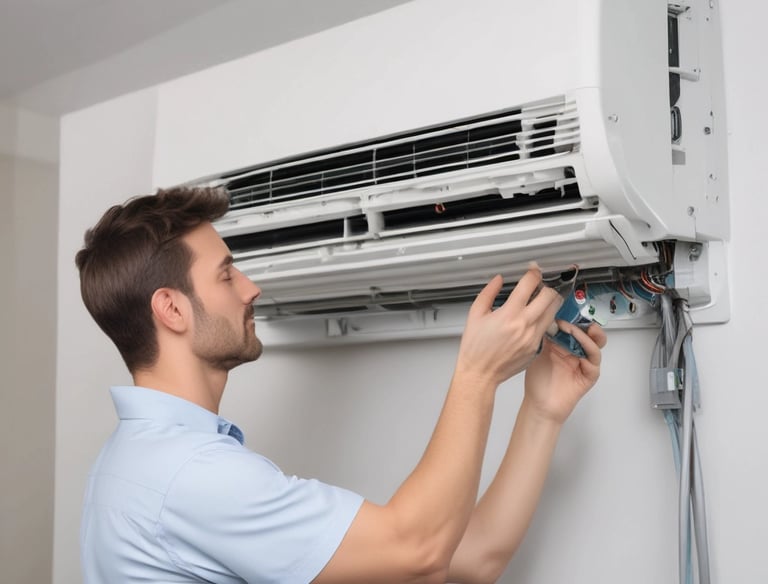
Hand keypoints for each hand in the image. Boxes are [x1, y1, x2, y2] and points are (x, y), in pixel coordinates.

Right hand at [455, 268, 562, 387]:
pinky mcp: (536, 348)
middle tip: (539, 286)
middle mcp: (524, 325)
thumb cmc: (475, 348)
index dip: (533, 273)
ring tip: (540, 300)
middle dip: (546, 287)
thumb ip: (488, 293)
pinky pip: (546, 328)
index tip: (532, 270)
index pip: (529, 285)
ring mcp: (533, 337)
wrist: (480, 374)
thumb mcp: (475, 315)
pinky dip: (544, 319)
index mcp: (509, 314)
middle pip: (549, 296)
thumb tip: (498, 280)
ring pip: (553, 312)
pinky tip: (533, 319)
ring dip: (549, 302)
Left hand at [523, 322, 607, 423]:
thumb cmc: (538, 380)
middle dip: (586, 323)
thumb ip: (546, 335)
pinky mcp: (589, 376)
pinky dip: (589, 353)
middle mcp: (577, 352)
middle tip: (576, 316)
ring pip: (595, 346)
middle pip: (590, 334)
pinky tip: (579, 349)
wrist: (539, 405)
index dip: (573, 317)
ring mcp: (584, 364)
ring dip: (587, 336)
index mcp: (565, 345)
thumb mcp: (539, 352)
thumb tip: (546, 315)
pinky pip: (594, 362)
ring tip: (575, 330)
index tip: (566, 308)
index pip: (576, 326)